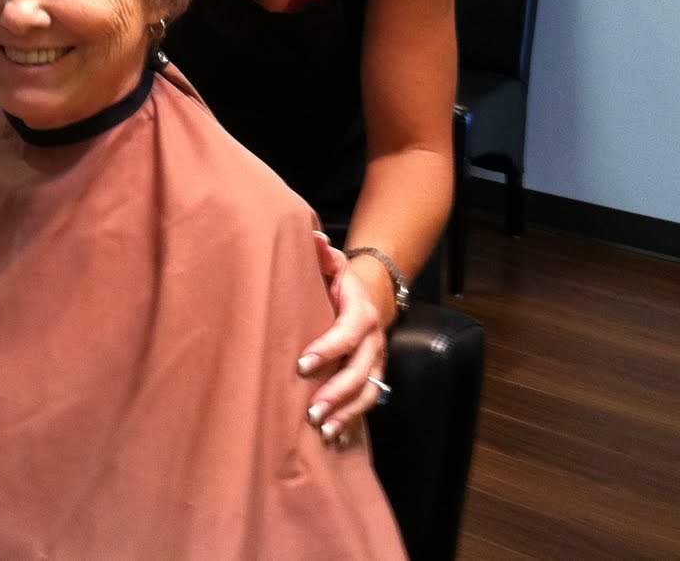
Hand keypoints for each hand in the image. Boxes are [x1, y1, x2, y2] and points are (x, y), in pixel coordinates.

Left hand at [296, 234, 388, 445]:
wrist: (371, 294)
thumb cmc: (339, 281)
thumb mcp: (332, 264)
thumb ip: (321, 254)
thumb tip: (312, 238)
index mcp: (360, 311)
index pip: (347, 332)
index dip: (328, 349)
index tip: (302, 364)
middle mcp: (373, 340)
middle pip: (360, 370)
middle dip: (337, 392)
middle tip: (311, 412)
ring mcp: (377, 362)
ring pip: (368, 392)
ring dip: (347, 414)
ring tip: (323, 431)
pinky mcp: (375, 377)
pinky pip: (369, 404)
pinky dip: (353, 424)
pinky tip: (336, 443)